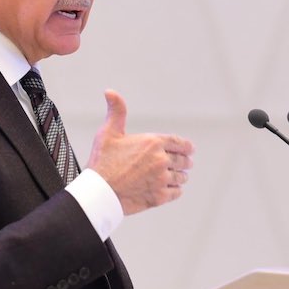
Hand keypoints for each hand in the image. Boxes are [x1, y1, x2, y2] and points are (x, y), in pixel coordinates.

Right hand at [86, 90, 194, 214]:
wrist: (98, 193)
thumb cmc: (102, 162)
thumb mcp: (108, 133)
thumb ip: (116, 111)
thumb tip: (110, 91)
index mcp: (152, 142)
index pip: (180, 143)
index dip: (187, 147)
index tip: (190, 150)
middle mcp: (161, 160)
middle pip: (183, 161)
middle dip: (184, 162)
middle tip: (184, 164)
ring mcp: (161, 179)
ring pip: (181, 177)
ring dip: (180, 176)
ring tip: (176, 177)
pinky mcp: (160, 196)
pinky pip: (176, 192)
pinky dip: (175, 191)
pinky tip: (170, 190)